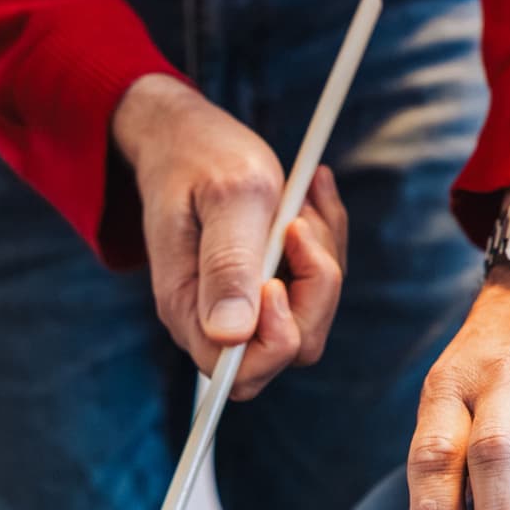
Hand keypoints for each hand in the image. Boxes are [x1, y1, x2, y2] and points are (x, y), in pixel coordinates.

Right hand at [112, 73, 347, 399]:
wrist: (185, 138)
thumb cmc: (202, 159)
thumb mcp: (227, 198)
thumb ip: (229, 265)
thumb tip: (231, 335)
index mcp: (189, 308)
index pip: (241, 372)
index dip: (276, 335)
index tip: (277, 277)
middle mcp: (214, 319)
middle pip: (290, 349)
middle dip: (313, 288)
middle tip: (298, 223)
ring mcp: (241, 305)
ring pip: (311, 316)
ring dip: (322, 259)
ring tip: (302, 203)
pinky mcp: (264, 286)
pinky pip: (314, 286)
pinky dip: (324, 243)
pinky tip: (310, 200)